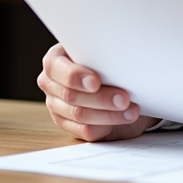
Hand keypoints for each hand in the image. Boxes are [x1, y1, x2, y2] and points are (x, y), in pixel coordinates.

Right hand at [37, 43, 157, 141]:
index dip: (75, 76)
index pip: (56, 68)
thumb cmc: (105, 60)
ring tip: (131, 110)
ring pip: (79, 114)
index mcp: (55, 60)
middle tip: (124, 98)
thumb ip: (101, 54)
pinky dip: (106, 125)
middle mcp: (51, 84)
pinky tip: (122, 118)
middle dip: (101, 98)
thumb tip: (117, 58)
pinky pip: (85, 130)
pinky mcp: (69, 125)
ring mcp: (57, 106)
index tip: (95, 82)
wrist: (116, 80)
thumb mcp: (102, 52)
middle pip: (70, 95)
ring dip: (109, 114)